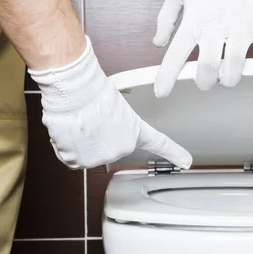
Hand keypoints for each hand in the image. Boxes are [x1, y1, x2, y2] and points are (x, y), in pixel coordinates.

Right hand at [29, 36, 192, 169]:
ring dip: (79, 141)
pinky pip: (70, 157)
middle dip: (95, 138)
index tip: (186, 162)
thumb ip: (113, 122)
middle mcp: (120, 149)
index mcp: (134, 130)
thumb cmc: (91, 91)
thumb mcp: (114, 104)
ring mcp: (100, 158)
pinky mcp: (79, 161)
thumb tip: (100, 123)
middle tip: (90, 120)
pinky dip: (66, 146)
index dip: (174, 153)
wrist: (75, 93)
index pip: (159, 143)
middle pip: (105, 148)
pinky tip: (70, 131)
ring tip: (79, 122)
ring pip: (86, 153)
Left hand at [153, 0, 252, 97]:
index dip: (167, 79)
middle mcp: (215, 27)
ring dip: (231, 78)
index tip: (162, 93)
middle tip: (206, 80)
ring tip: (228, 75)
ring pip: (236, 67)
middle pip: (209, 70)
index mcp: (192, 21)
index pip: (175, 57)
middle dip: (205, 82)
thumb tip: (158, 43)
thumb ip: (165, 19)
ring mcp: (240, 26)